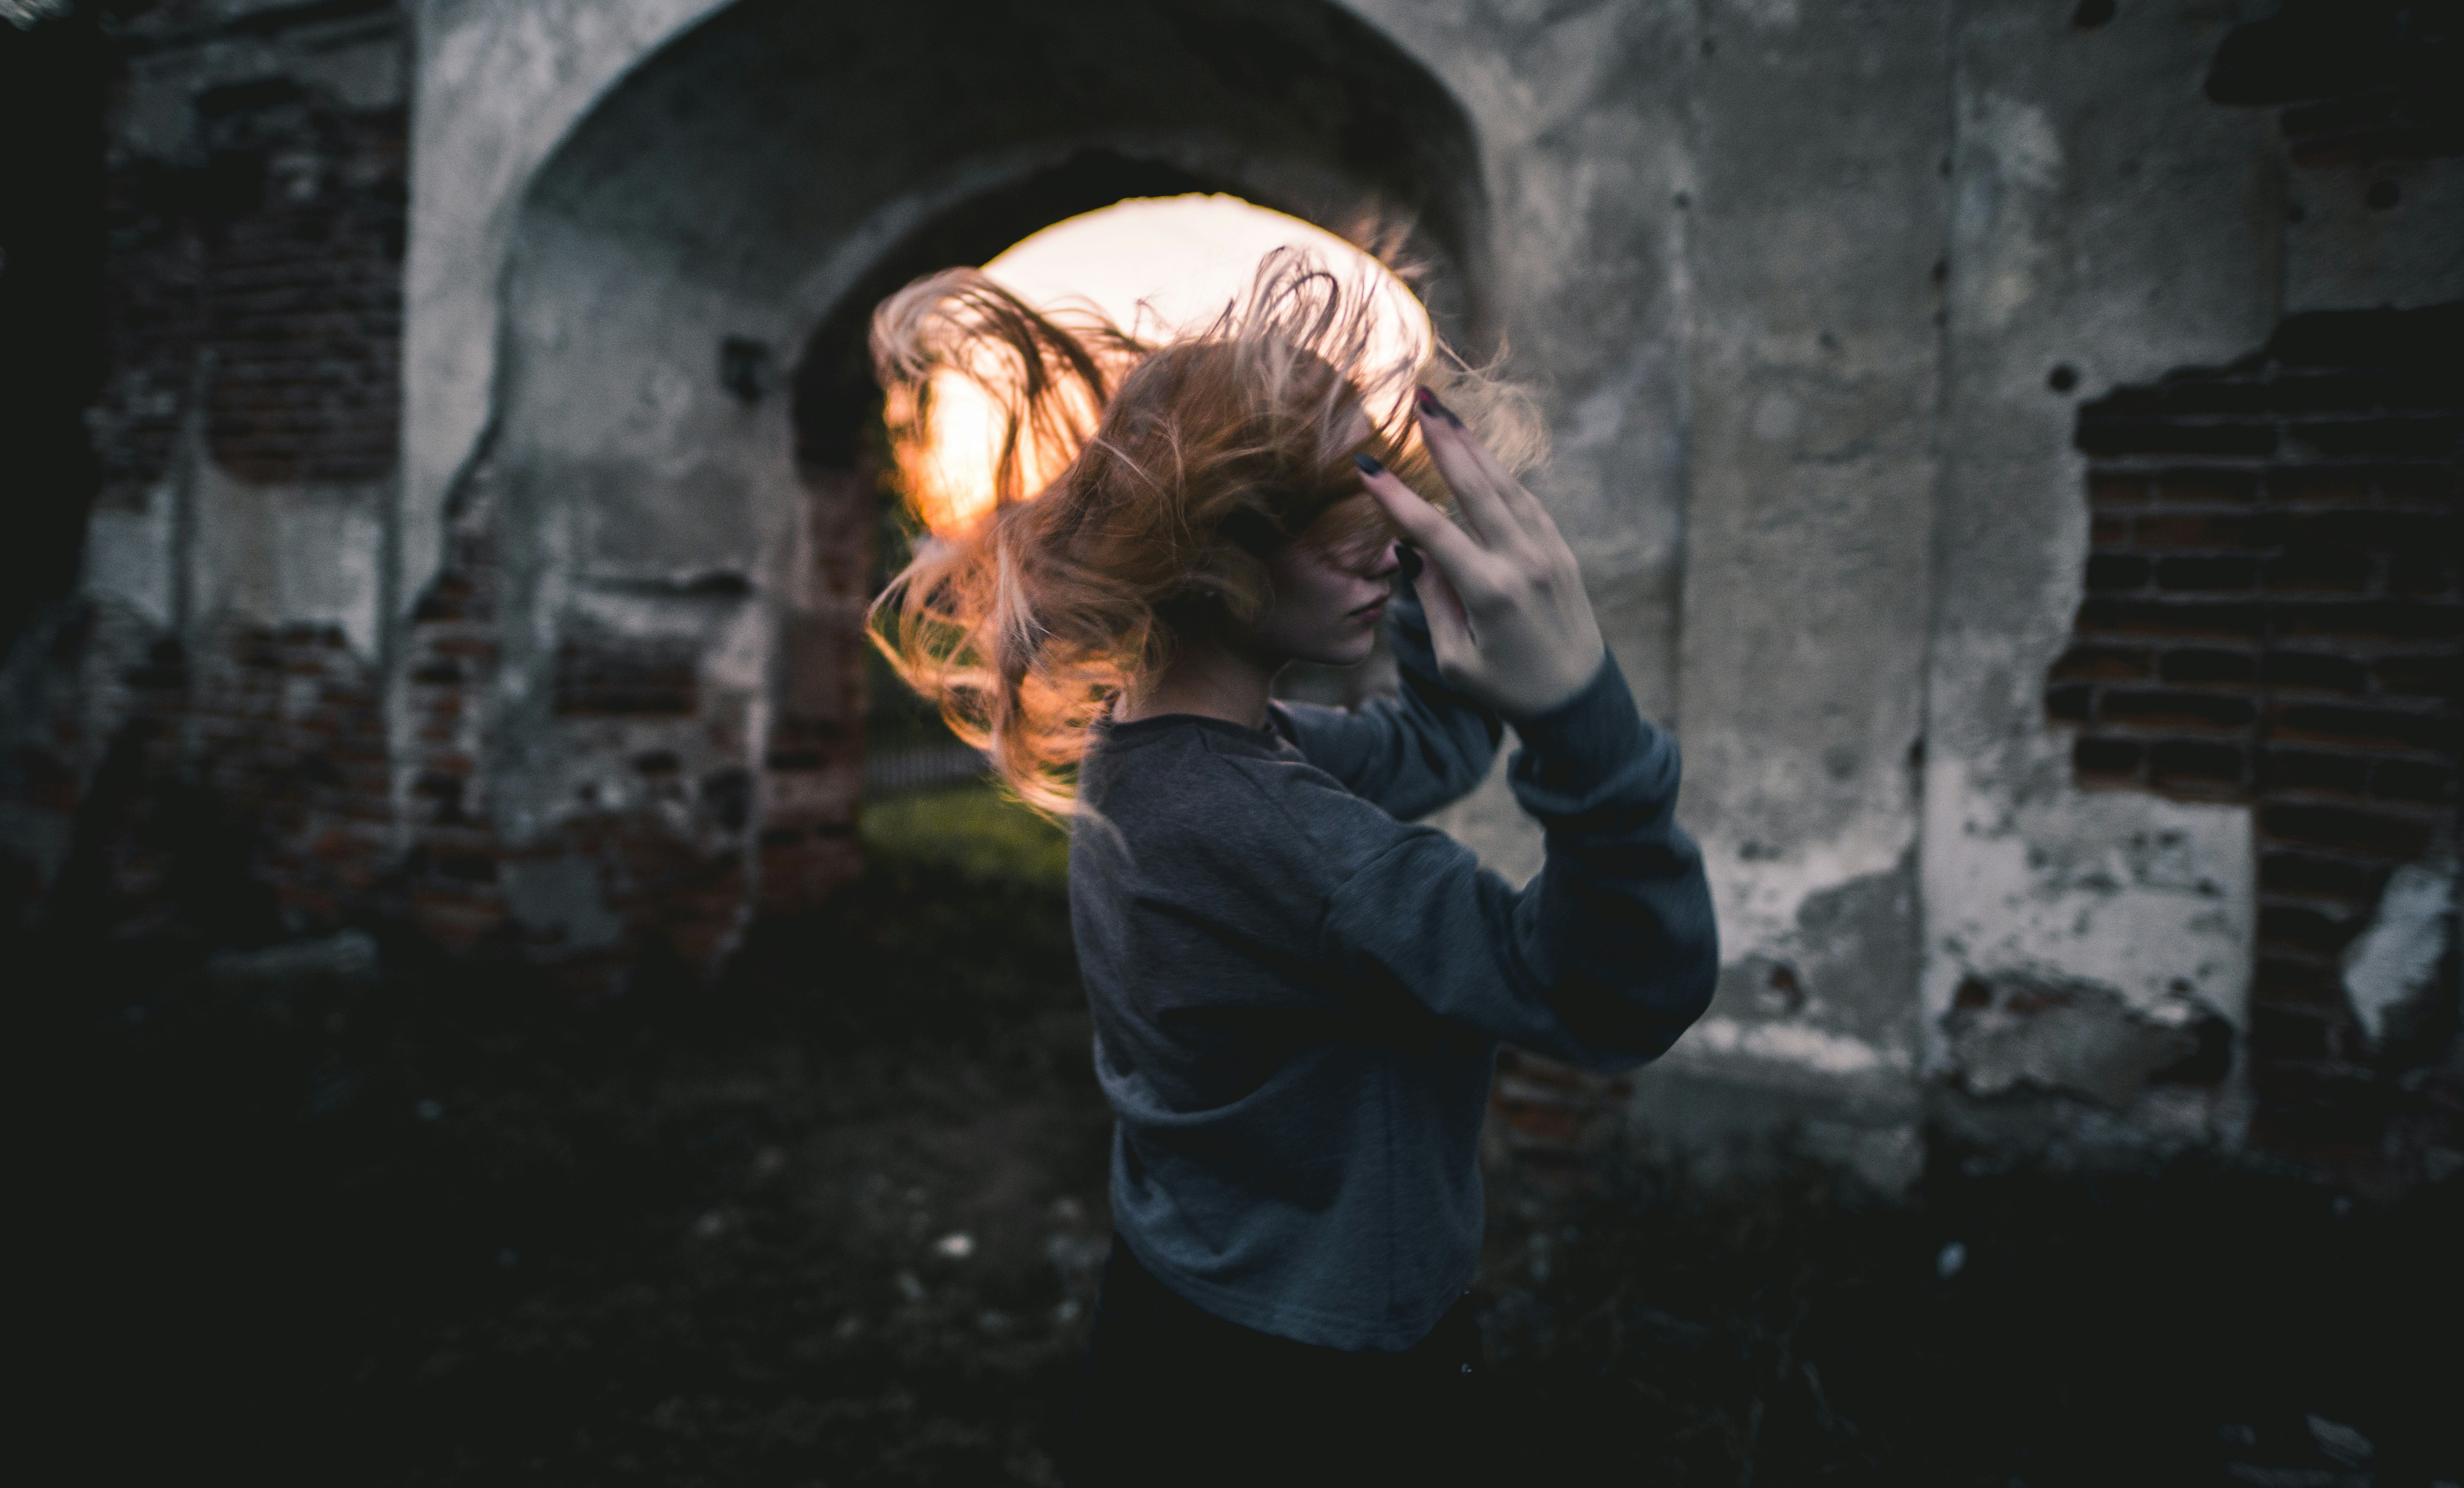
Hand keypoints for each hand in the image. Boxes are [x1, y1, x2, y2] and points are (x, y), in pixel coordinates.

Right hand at [1354, 389, 1605, 715]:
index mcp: (1492, 593)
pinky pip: (1526, 502)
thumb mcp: (1457, 659)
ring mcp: (1548, 553)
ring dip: (1474, 446)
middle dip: (1445, 441)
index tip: (1365, 465)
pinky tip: (1479, 454)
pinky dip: (1500, 474)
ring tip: (1445, 412)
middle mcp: (1523, 563)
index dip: (1396, 497)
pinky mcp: (1561, 552)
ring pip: (1505, 485)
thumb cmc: (1508, 690)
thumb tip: (1410, 549)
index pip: (1434, 531)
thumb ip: (1434, 600)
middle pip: (1477, 488)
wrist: (1579, 702)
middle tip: (1420, 399)